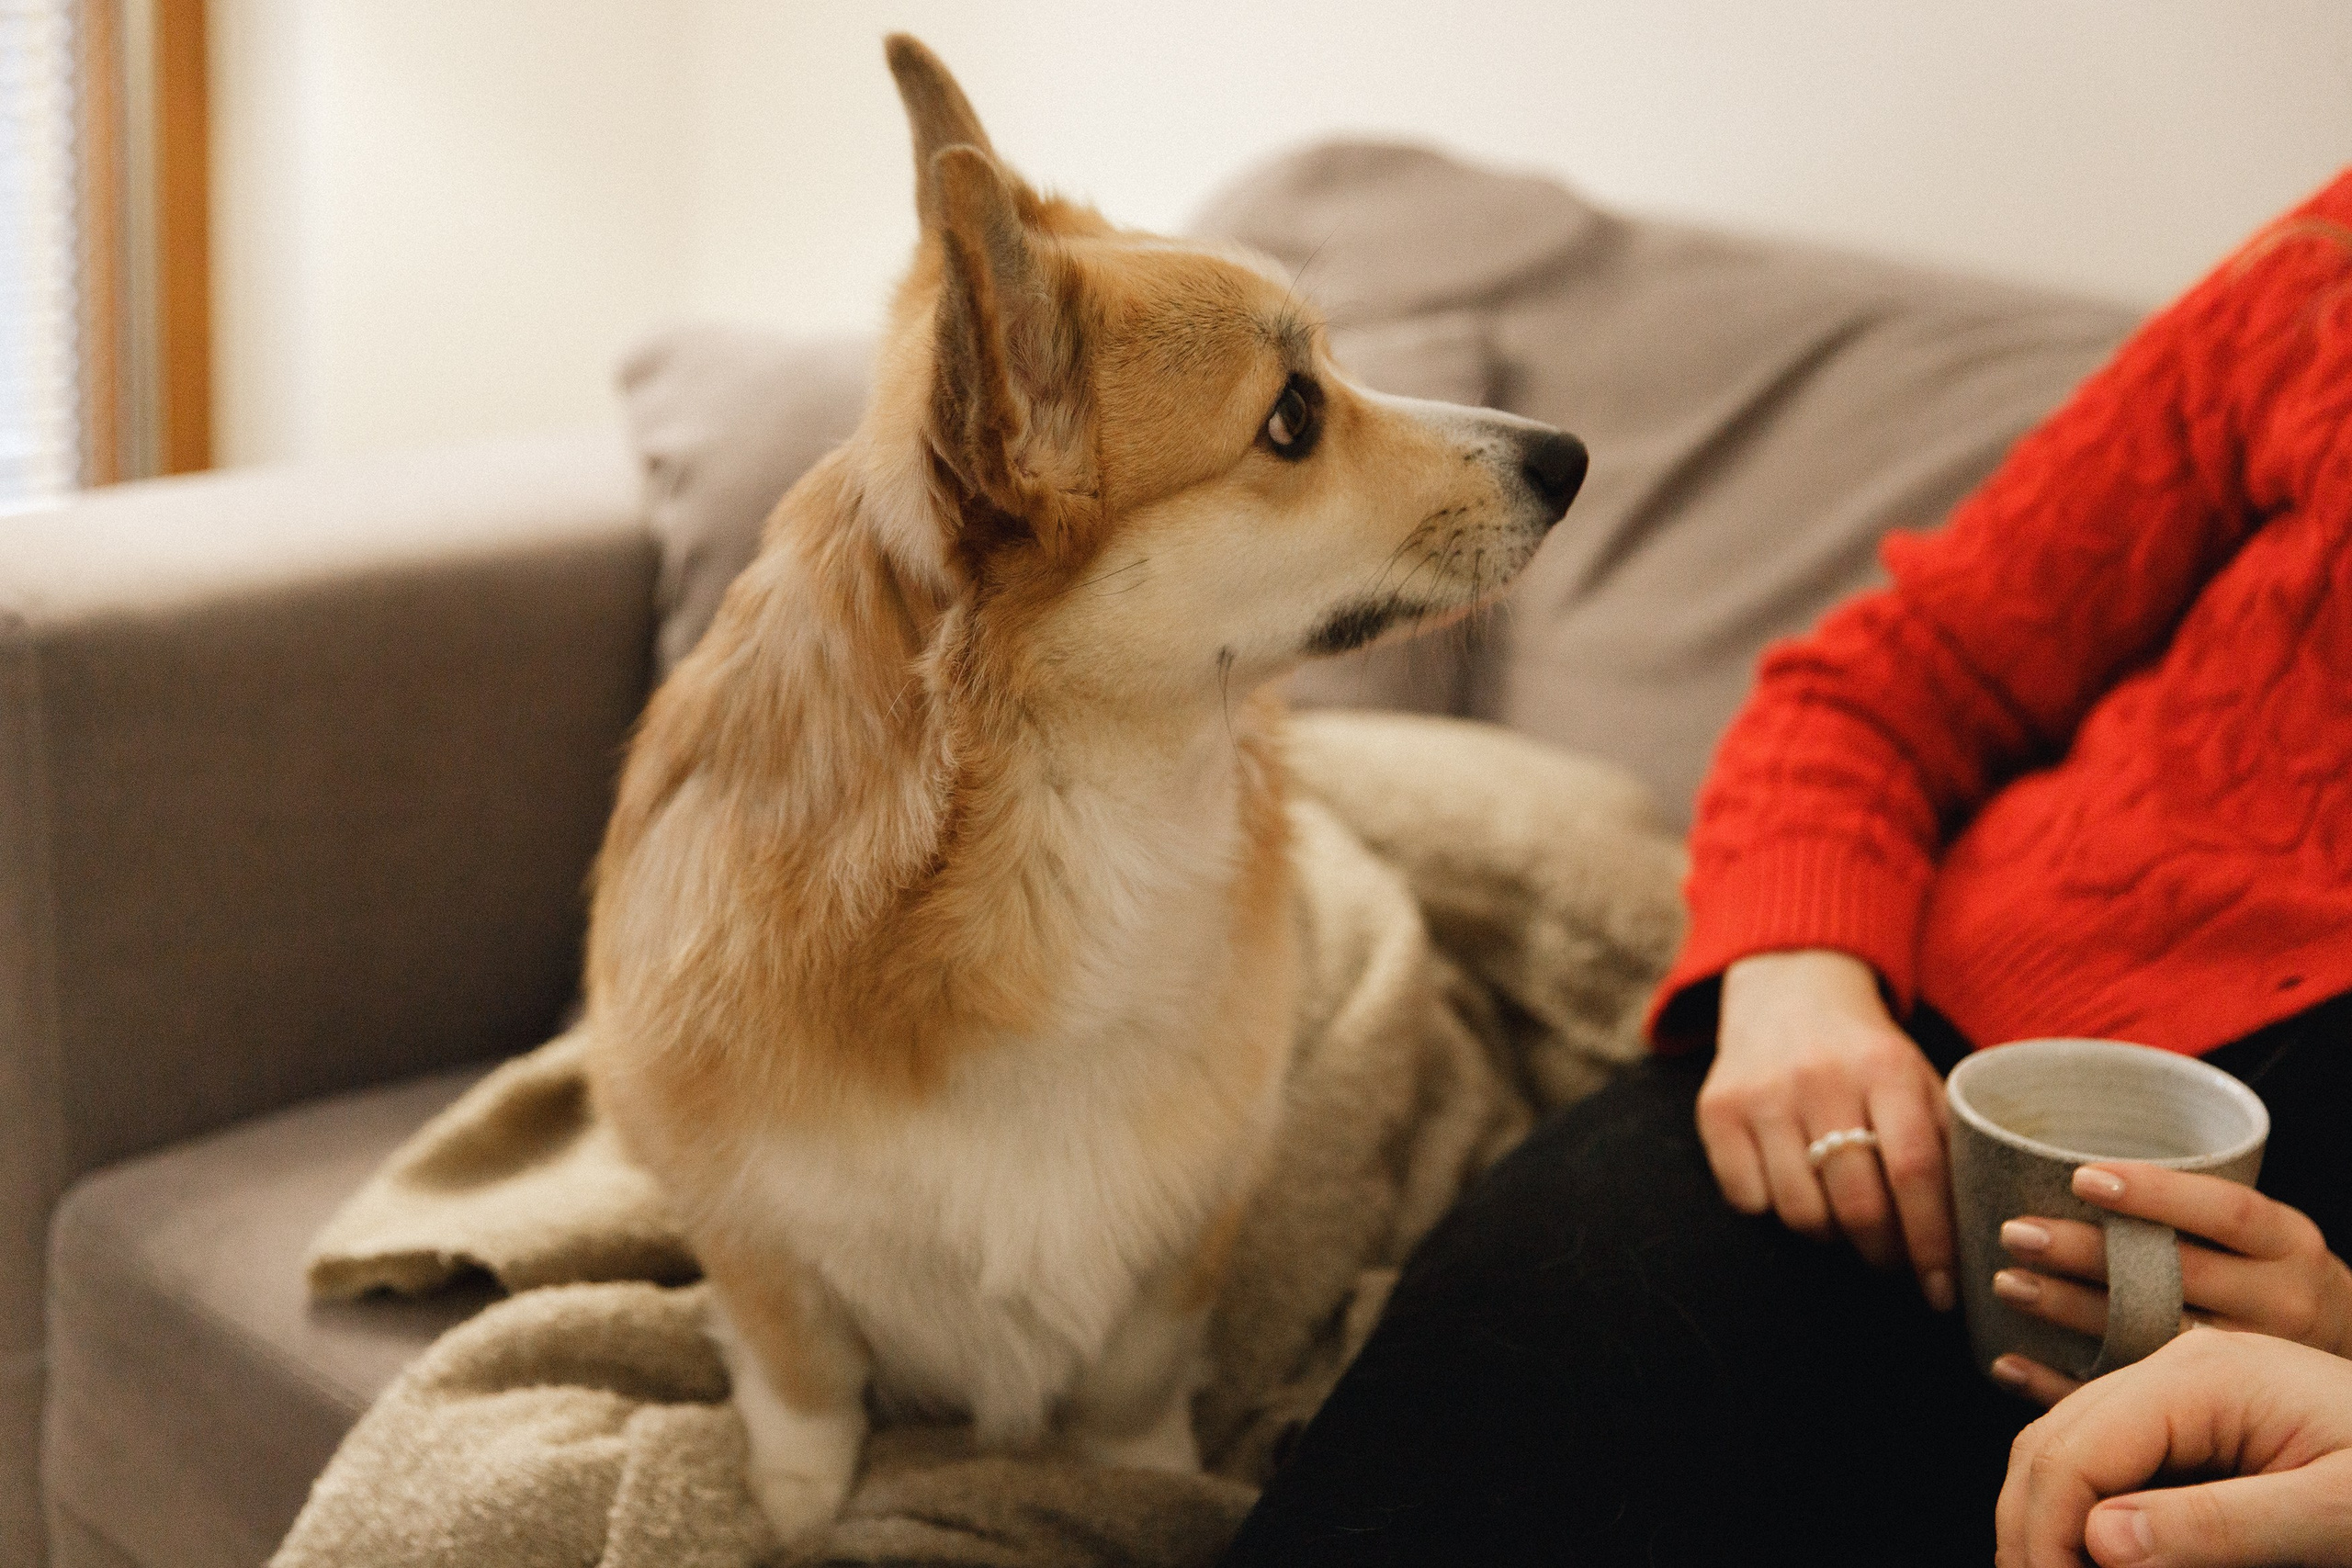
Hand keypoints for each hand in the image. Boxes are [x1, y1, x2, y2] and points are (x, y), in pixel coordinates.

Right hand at [1701, 949, 1955, 1309]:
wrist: (1789, 988)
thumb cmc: (1869, 1056)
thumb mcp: (1918, 1081)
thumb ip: (1948, 1146)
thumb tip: (1974, 1239)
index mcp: (1885, 1067)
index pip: (1915, 1171)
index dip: (1931, 1242)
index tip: (1942, 1291)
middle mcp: (1820, 1077)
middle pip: (1857, 1205)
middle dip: (1883, 1254)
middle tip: (1893, 1261)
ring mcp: (1762, 1093)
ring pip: (1801, 1213)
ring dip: (1830, 1235)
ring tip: (1843, 1216)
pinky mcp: (1717, 1109)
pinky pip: (1748, 1202)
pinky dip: (1775, 1210)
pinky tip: (1793, 1185)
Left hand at [1988, 1162, 2351, 1406]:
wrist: (2342, 1350)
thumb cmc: (2269, 1271)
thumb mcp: (2260, 1233)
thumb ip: (2195, 1209)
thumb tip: (2072, 1168)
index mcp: (2288, 1245)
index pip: (2227, 1212)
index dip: (2156, 1193)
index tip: (2082, 1177)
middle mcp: (2281, 1303)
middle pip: (2179, 1276)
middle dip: (2089, 1255)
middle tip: (2017, 1233)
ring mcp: (2255, 1362)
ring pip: (2154, 1337)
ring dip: (2070, 1313)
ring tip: (2009, 1284)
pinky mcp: (2223, 1412)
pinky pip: (2134, 1398)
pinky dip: (2061, 1383)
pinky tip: (2006, 1362)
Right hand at [1996, 1328, 2351, 1566]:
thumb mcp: (2339, 1519)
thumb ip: (2221, 1527)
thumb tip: (2099, 1543)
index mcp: (2204, 1376)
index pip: (2076, 1447)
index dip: (2045, 1531)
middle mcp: (2177, 1368)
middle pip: (2052, 1440)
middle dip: (2029, 1528)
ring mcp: (2180, 1392)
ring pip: (2064, 1448)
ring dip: (2046, 1523)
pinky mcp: (2191, 1422)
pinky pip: (2107, 1460)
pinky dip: (2083, 1514)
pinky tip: (2093, 1560)